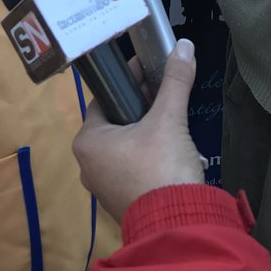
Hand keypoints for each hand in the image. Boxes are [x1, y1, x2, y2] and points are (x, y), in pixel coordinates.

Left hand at [72, 40, 203, 222]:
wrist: (177, 225)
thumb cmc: (162, 166)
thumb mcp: (169, 119)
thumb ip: (175, 81)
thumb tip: (184, 45)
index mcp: (87, 141)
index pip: (104, 100)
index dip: (128, 83)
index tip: (149, 70)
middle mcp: (87, 164)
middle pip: (115, 123)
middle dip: (140, 107)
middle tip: (165, 92)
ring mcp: (102, 187)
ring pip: (125, 147)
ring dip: (147, 132)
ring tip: (172, 119)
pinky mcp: (121, 202)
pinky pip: (132, 169)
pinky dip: (148, 157)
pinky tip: (171, 150)